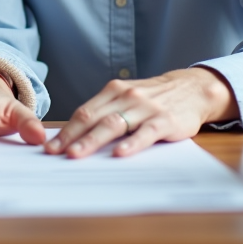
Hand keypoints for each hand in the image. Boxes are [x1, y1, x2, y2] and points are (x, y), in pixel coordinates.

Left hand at [45, 68, 236, 158]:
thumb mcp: (127, 98)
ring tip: (77, 154)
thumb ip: (106, 113)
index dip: (66, 130)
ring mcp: (146, 108)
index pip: (84, 112)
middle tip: (55, 153)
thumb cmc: (154, 98)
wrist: (192, 89)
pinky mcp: (165, 120)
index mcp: (113, 92)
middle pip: (93, 118)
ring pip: (114, 124)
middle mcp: (127, 97)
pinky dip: (131, 143)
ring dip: (93, 140)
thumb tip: (76, 137)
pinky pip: (146, 133)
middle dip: (72, 137)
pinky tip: (119, 153)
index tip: (50, 146)